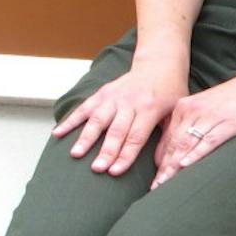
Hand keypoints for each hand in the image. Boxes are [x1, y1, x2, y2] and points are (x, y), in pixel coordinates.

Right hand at [54, 61, 187, 176]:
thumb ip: (168, 136)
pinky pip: (84, 108)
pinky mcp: (102, 93)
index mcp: (149, 109)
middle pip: (115, 131)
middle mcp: (129, 102)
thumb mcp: (177, 112)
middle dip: (105, 151)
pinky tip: (58, 133)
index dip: (125, 155)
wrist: (159, 64)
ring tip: (75, 154)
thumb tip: (162, 164)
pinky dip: (70, 120)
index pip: (136, 136)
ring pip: (97, 119)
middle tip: (96, 169)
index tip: (115, 172)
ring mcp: (113, 97)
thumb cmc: (170, 93)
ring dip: (86, 137)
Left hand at [149, 72, 235, 186]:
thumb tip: (180, 148)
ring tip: (164, 184)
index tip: (154, 179)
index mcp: (185, 107)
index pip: (167, 139)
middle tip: (154, 188)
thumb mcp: (209, 105)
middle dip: (163, 168)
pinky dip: (195, 154)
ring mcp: (210, 117)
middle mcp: (194, 111)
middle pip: (174, 144)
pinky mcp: (228, 123)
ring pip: (186, 144)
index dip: (159, 161)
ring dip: (173, 166)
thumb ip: (193, 123)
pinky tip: (186, 165)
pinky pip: (208, 141)